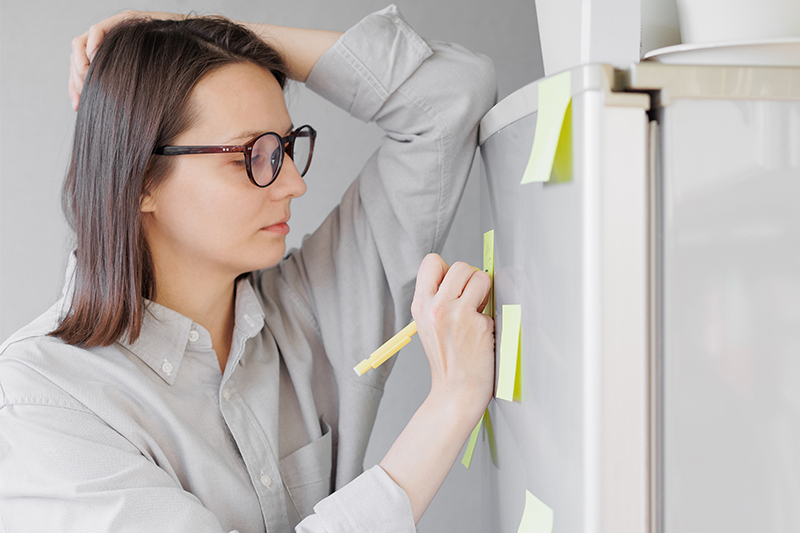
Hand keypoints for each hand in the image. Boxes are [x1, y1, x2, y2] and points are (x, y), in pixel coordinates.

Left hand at [68, 10, 181, 109]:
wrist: (198, 48)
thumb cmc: (177, 71)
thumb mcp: (145, 89)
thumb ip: (125, 95)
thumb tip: (108, 119)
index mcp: (111, 58)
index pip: (81, 69)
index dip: (74, 87)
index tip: (77, 106)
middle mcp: (110, 43)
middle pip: (76, 57)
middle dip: (75, 78)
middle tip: (83, 96)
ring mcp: (116, 31)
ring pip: (81, 43)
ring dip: (80, 64)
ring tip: (89, 80)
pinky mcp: (125, 22)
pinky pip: (98, 31)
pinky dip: (91, 46)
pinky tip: (96, 61)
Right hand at [411, 253, 494, 414]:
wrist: (455, 392)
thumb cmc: (446, 359)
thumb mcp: (428, 325)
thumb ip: (437, 299)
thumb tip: (463, 274)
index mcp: (420, 305)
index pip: (432, 261)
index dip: (447, 269)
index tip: (454, 286)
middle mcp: (436, 307)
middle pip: (461, 266)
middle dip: (471, 279)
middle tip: (471, 300)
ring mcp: (458, 315)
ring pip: (481, 278)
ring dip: (485, 293)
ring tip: (477, 314)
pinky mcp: (479, 325)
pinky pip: (492, 308)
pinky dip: (490, 321)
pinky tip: (481, 337)